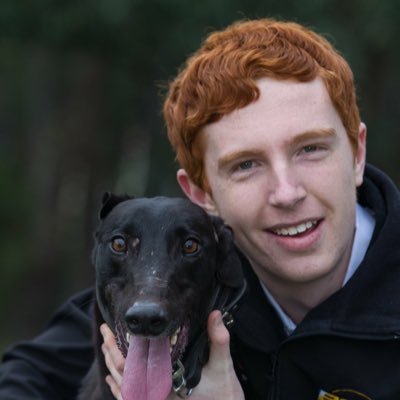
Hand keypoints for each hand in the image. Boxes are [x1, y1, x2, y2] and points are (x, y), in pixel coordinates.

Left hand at [101, 310, 243, 399]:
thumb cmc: (225, 398)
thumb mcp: (222, 368)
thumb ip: (218, 341)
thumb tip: (215, 314)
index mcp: (165, 388)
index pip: (133, 369)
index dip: (118, 349)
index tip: (111, 331)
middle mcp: (155, 399)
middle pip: (123, 376)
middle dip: (111, 353)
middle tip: (104, 331)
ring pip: (125, 388)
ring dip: (113, 366)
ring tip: (105, 347)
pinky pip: (131, 399)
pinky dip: (120, 388)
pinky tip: (113, 379)